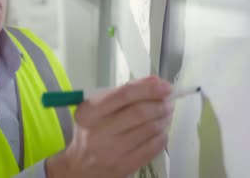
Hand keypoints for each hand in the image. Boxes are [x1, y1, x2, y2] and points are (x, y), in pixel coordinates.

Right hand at [46, 76, 172, 177]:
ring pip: (149, 129)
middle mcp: (98, 131)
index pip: (124, 95)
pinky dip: (162, 136)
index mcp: (89, 112)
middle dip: (159, 105)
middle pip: (139, 112)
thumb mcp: (97, 109)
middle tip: (168, 102)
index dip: (148, 89)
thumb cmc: (92, 132)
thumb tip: (154, 82)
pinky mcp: (125, 166)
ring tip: (165, 115)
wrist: (81, 167)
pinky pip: (152, 148)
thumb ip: (123, 94)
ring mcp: (112, 151)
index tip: (165, 87)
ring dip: (163, 119)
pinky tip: (160, 132)